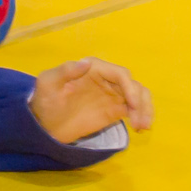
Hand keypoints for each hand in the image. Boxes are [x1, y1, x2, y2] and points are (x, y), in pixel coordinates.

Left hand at [30, 57, 153, 144]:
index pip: (119, 74)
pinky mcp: (115, 110)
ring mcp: (112, 95)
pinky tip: (141, 128)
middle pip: (133, 85)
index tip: (132, 105)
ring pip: (138, 96)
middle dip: (141, 101)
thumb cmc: (45, 100)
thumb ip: (65, 71)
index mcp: (93, 68)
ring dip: (145, 109)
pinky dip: (142, 116)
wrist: (44, 124)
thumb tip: (86, 63)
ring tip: (143, 126)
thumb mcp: (48, 83)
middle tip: (140, 122)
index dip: (129, 87)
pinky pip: (134, 109)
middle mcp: (107, 79)